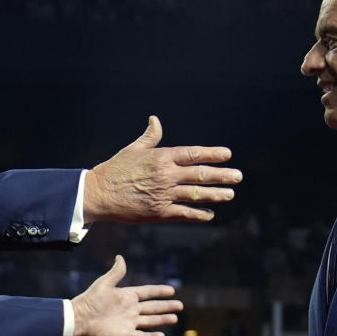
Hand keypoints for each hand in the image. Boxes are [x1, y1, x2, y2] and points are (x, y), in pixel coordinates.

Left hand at [71, 256, 181, 335]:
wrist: (80, 319)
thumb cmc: (90, 300)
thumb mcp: (104, 283)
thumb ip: (116, 272)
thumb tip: (120, 257)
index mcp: (126, 296)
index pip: (147, 292)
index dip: (159, 291)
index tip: (172, 290)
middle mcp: (130, 309)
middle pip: (153, 307)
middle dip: (166, 306)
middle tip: (180, 306)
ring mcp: (128, 322)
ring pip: (150, 321)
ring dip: (162, 320)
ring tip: (175, 318)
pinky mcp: (125, 335)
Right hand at [83, 116, 237, 222]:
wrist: (98, 193)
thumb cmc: (114, 169)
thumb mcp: (133, 149)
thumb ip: (150, 137)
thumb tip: (155, 120)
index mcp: (161, 157)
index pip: (193, 154)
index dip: (212, 154)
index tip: (227, 154)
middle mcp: (166, 175)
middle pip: (200, 174)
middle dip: (222, 175)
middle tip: (238, 176)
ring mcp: (164, 194)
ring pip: (196, 194)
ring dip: (215, 195)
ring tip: (230, 194)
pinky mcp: (159, 212)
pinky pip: (185, 213)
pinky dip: (199, 214)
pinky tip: (210, 214)